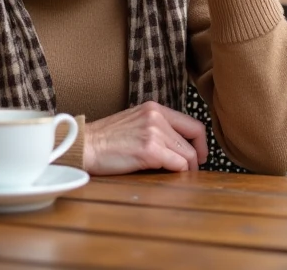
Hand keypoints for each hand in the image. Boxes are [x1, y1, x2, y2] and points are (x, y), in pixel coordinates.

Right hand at [82, 101, 208, 175]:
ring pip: (188, 154)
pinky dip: (179, 173)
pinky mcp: (149, 149)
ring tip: (180, 177)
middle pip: (193, 140)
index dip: (201, 143)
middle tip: (191, 171)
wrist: (85, 146)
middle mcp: (157, 116)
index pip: (192, 124)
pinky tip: (172, 178)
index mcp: (154, 108)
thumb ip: (156, 128)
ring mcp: (154, 132)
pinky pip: (177, 164)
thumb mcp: (135, 122)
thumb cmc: (106, 140)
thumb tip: (178, 147)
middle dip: (195, 159)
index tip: (199, 155)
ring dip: (187, 168)